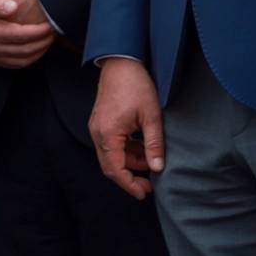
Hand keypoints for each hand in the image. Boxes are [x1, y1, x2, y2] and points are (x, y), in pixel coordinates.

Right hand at [0, 0, 52, 68]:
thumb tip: (12, 7)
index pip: (22, 35)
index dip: (39, 31)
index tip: (50, 23)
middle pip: (26, 50)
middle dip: (44, 41)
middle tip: (54, 31)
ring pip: (23, 60)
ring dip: (39, 52)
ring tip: (48, 40)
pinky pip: (15, 65)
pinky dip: (29, 59)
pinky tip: (35, 50)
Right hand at [89, 57, 165, 199]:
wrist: (121, 61)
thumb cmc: (136, 85)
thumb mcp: (151, 116)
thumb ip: (154, 145)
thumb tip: (158, 168)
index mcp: (108, 134)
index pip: (115, 170)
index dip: (129, 185)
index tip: (144, 193)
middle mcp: (98, 133)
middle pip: (110, 165)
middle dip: (130, 176)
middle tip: (149, 183)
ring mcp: (97, 127)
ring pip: (111, 155)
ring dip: (129, 162)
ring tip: (151, 161)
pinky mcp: (101, 122)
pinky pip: (111, 144)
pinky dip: (126, 150)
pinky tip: (142, 147)